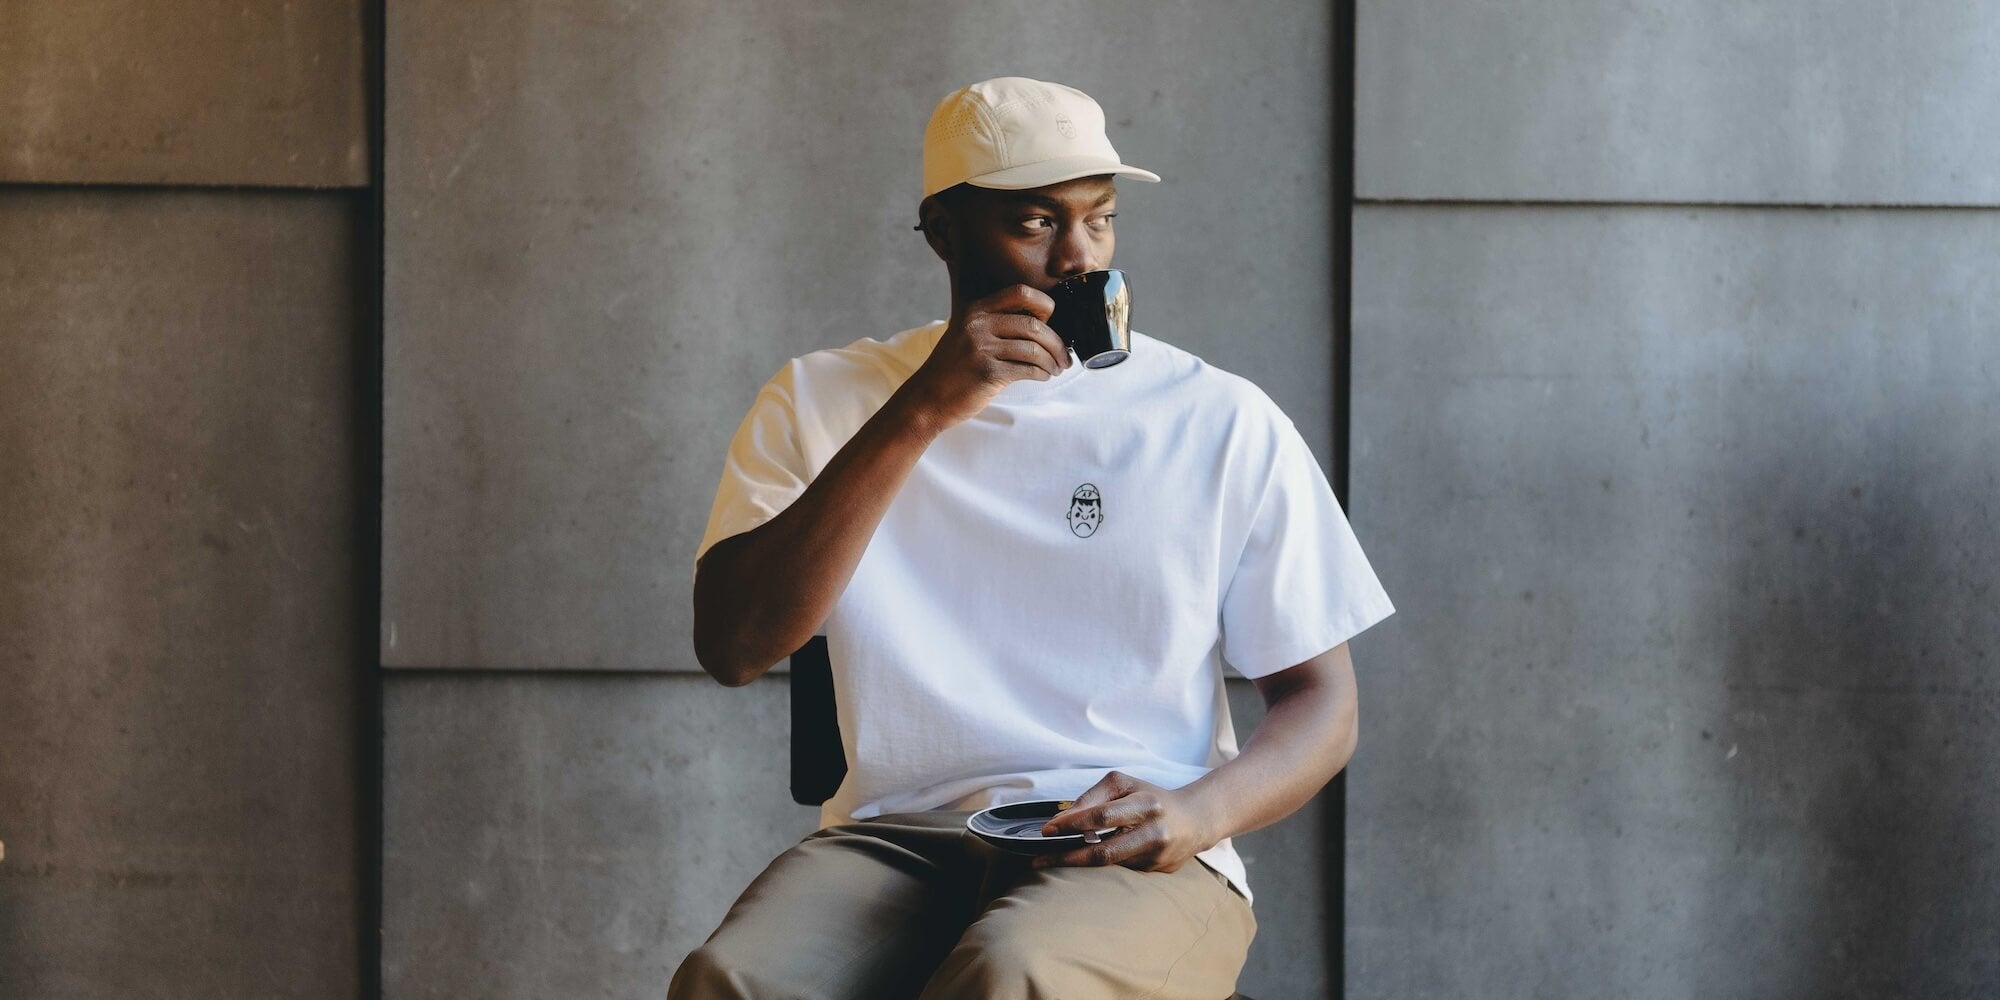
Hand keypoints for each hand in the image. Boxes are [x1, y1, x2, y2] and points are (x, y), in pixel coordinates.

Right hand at [894, 284, 1070, 429]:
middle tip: (1064, 356)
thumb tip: (1040, 323)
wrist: (926, 399)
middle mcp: (977, 324)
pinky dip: (1041, 374)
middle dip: (1057, 342)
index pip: (1020, 293)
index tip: (1053, 321)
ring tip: (1056, 369)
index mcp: (975, 311)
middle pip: (1034, 324)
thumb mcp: (966, 335)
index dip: (1044, 304)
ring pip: (1034, 348)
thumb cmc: (952, 370)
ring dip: (1052, 361)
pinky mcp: (987, 372)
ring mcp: (981, 348)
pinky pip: (1026, 369)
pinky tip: (1043, 377)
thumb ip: (993, 324)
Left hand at [1032, 771, 1219, 873]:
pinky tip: (1089, 861)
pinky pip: (1120, 870)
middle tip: (1039, 861)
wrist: (1196, 820)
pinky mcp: (1156, 872)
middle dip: (1067, 857)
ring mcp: (1156, 857)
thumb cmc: (1151, 797)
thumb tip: (1063, 819)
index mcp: (1145, 804)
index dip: (1072, 824)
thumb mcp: (1124, 785)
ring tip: (1053, 861)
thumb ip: (1093, 797)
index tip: (1047, 830)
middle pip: (1103, 852)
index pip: (1102, 816)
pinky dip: (1100, 866)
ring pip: (1109, 865)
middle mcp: (1154, 832)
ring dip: (1078, 864)